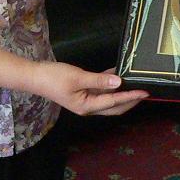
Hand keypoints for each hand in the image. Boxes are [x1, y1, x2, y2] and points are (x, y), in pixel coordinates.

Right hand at [29, 61, 148, 116]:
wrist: (34, 76)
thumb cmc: (54, 77)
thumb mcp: (77, 77)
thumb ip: (98, 80)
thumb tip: (118, 82)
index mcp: (87, 106)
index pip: (114, 102)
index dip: (131, 97)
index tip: (145, 92)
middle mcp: (88, 106)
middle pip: (114, 106)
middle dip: (130, 99)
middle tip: (145, 90)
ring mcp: (85, 99)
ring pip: (109, 98)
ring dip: (121, 91)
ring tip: (135, 82)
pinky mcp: (83, 90)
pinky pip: (101, 88)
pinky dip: (110, 82)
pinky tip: (118, 72)